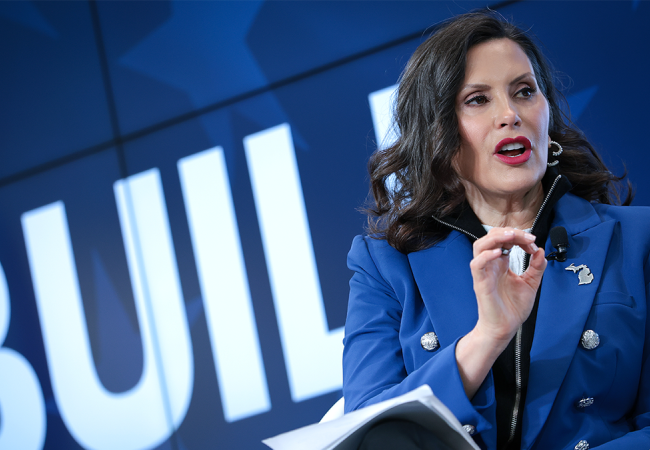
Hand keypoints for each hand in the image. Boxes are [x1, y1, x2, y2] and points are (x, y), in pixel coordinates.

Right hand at [469, 227, 546, 344]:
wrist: (505, 328)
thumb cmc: (513, 308)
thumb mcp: (531, 284)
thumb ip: (536, 267)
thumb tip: (541, 251)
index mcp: (501, 263)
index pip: (505, 239)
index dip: (520, 237)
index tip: (533, 244)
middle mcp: (491, 265)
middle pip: (491, 237)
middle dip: (510, 232)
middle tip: (527, 238)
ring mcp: (484, 272)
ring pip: (480, 246)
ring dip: (496, 237)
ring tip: (511, 237)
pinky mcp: (481, 283)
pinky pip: (477, 264)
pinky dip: (486, 255)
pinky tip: (500, 253)